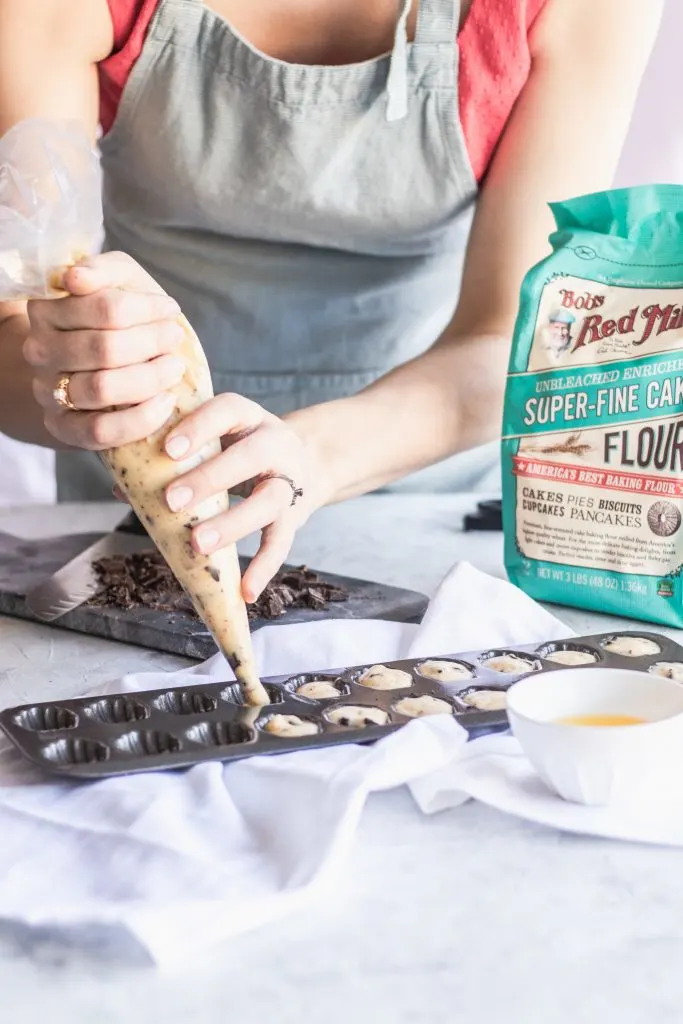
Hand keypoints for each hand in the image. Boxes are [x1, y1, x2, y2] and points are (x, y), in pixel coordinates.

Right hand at [24, 252, 185, 448]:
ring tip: (174, 367)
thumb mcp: (118, 281)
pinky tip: (165, 401)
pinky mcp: (63, 427)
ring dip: (151, 378)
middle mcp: (40, 350)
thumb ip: (103, 269)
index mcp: (47, 308)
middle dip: (152, 343)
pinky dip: (141, 418)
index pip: (104, 308)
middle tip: (174, 337)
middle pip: (105, 349)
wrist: (108, 364)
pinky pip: (101, 430)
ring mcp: (48, 391)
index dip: (146, 309)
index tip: (169, 309)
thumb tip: (76, 278)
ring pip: (102, 388)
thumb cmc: (120, 318)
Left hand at [161, 394, 329, 600]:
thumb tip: (123, 487)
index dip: (201, 426)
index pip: (228, 409)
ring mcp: (290, 480)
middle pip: (250, 456)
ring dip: (233, 524)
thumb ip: (175, 459)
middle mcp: (275, 443)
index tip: (169, 448)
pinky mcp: (296, 515)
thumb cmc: (241, 450)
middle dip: (209, 478)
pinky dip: (264, 567)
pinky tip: (245, 592)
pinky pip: (282, 542)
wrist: (307, 461)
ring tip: (198, 544)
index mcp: (248, 418)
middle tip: (171, 500)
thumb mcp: (217, 441)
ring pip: (268, 501)